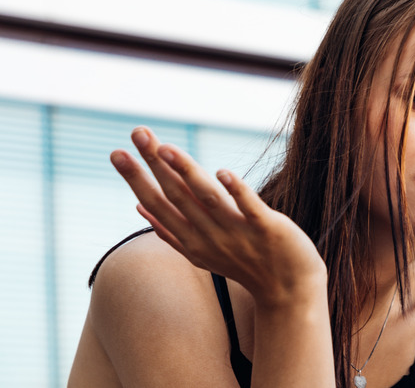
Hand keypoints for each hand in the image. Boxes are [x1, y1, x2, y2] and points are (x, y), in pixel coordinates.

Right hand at [110, 126, 325, 307]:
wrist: (289, 291)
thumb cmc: (244, 265)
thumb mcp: (201, 252)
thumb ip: (170, 231)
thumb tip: (138, 206)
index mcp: (192, 240)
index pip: (157, 204)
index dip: (136, 179)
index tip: (117, 152)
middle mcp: (209, 237)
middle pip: (176, 196)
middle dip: (152, 165)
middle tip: (136, 133)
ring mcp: (237, 233)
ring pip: (208, 198)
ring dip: (187, 171)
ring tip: (167, 147)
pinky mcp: (267, 229)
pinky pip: (248, 207)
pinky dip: (236, 190)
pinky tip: (223, 172)